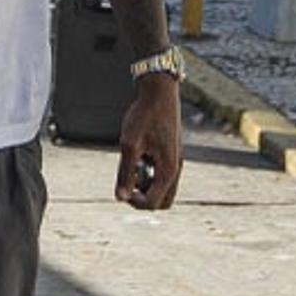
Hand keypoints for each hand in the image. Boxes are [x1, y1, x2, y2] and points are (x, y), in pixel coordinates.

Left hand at [115, 74, 182, 210]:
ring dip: (146, 186)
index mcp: (168, 170)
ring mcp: (176, 162)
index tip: (121, 187)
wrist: (159, 93)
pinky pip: (162, 176)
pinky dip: (150, 174)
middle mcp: (176, 169)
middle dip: (142, 198)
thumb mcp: (130, 144)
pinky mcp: (172, 154)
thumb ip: (125, 172)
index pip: (153, 203)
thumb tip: (120, 197)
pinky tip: (139, 156)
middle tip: (128, 181)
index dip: (134, 201)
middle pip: (162, 202)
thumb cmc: (144, 116)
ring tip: (133, 166)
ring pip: (163, 189)